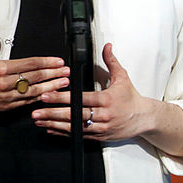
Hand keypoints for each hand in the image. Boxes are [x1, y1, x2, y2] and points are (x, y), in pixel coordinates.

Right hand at [0, 14, 69, 112]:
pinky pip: (25, 102)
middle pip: (35, 78)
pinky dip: (38, 98)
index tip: (58, 61)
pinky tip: (47, 94)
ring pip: (33, 92)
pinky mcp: (5, 106)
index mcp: (0, 68)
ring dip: (50, 87)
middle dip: (53, 74)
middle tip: (66, 72)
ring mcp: (6, 96)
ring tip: (63, 84)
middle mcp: (4, 83)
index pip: (29, 64)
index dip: (46, 62)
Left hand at [32, 43, 151, 140]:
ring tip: (39, 120)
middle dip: (54, 113)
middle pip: (75, 115)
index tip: (48, 95)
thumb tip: (107, 46)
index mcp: (107, 100)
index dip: (63, 97)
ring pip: (75, 127)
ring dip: (55, 124)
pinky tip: (50, 129)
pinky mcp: (99, 136)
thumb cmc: (132, 99)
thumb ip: (111, 61)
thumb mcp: (123, 77)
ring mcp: (101, 128)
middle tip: (37, 110)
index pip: (81, 99)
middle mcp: (103, 115)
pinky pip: (79, 136)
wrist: (145, 119)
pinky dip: (63, 133)